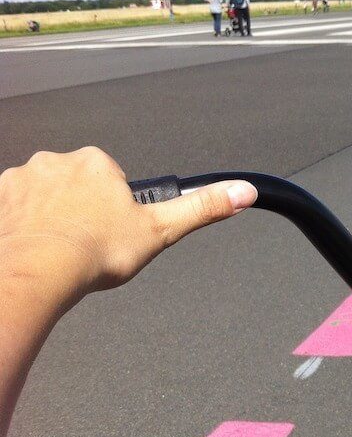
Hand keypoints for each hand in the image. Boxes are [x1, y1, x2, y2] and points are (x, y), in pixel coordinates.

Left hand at [0, 147, 256, 303]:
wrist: (36, 273)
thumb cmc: (94, 252)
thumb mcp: (161, 230)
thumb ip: (203, 208)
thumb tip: (244, 191)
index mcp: (96, 163)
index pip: (109, 178)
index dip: (114, 207)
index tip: (112, 230)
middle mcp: (55, 163)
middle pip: (74, 185)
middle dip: (79, 210)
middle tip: (86, 243)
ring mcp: (20, 181)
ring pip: (40, 198)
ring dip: (48, 219)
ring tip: (58, 251)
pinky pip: (11, 211)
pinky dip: (20, 229)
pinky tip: (31, 250)